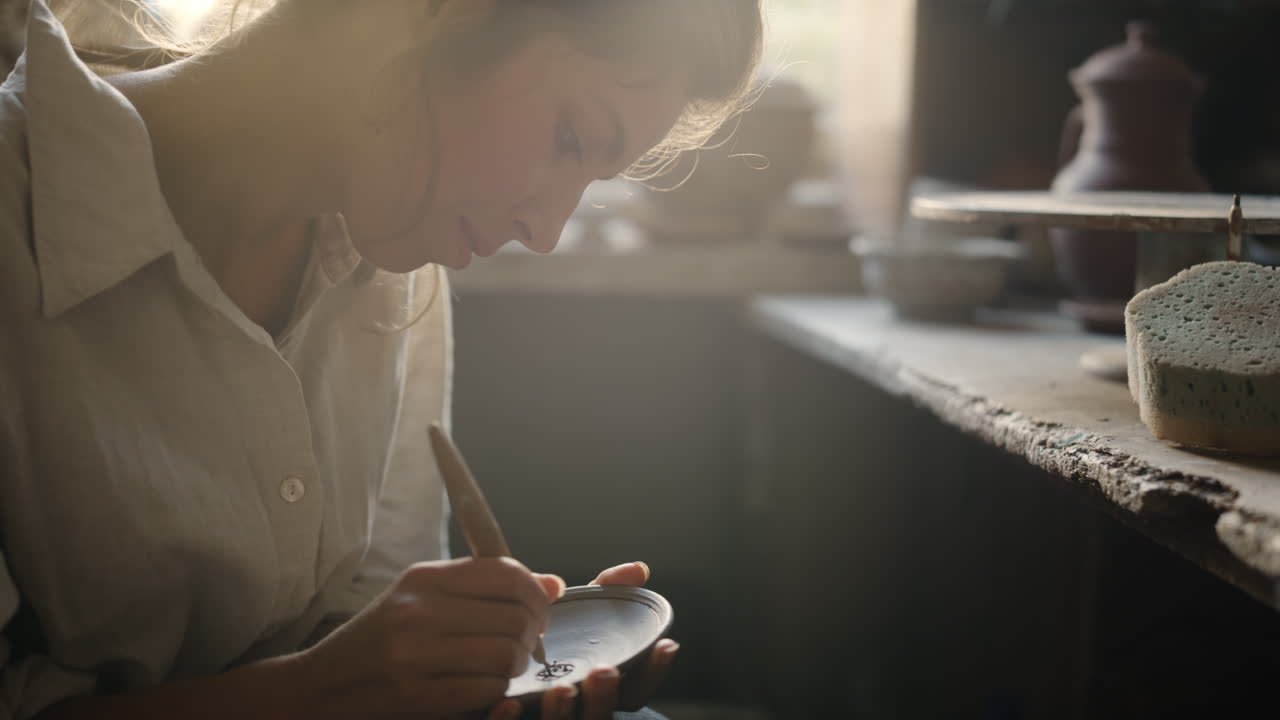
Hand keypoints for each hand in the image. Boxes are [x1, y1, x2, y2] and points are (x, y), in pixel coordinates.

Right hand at [295, 557, 564, 719]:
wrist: (319, 688)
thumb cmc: (380, 641)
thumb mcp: (424, 600)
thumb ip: (487, 589)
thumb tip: (554, 585)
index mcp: (423, 578)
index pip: (505, 572)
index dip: (534, 593)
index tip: (535, 610)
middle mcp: (419, 610)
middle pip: (516, 615)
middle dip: (530, 634)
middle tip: (521, 644)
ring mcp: (416, 653)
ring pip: (507, 653)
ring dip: (516, 665)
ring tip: (501, 667)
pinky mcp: (417, 694)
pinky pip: (487, 688)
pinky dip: (497, 690)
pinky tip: (483, 687)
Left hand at [486, 562, 679, 719]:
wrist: (494, 664)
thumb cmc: (551, 641)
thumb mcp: (578, 616)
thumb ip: (605, 594)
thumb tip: (639, 569)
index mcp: (600, 688)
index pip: (637, 688)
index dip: (654, 670)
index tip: (667, 644)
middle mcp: (579, 710)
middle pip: (602, 715)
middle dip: (606, 696)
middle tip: (604, 671)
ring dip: (564, 712)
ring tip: (560, 689)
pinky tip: (507, 704)